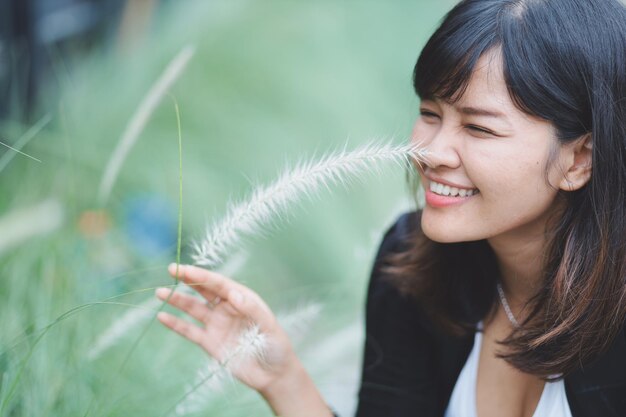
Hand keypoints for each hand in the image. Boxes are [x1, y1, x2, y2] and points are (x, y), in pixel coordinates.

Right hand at [155, 263, 298, 392]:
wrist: (273, 374)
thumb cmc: (275, 345)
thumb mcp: (267, 325)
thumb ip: (251, 309)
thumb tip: (232, 293)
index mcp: (242, 298)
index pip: (218, 283)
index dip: (201, 275)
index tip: (185, 269)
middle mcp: (226, 308)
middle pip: (203, 290)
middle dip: (188, 280)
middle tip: (171, 269)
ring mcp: (217, 324)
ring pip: (193, 308)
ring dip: (177, 300)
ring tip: (159, 292)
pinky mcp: (209, 342)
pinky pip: (189, 331)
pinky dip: (175, 324)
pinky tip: (162, 317)